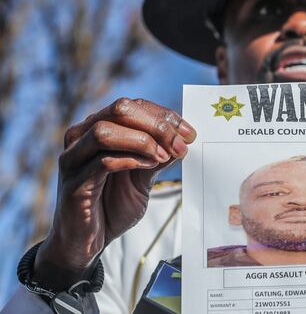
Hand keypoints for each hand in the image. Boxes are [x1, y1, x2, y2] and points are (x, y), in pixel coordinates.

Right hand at [33, 98, 195, 290]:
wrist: (87, 242)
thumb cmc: (112, 205)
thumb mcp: (143, 177)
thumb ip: (158, 156)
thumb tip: (184, 140)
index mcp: (97, 128)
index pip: (132, 106)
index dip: (164, 116)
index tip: (189, 133)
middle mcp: (81, 137)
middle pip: (120, 109)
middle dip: (156, 124)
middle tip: (180, 143)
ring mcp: (73, 158)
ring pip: (105, 131)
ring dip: (143, 141)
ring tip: (164, 156)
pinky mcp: (73, 183)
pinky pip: (102, 162)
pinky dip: (131, 160)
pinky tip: (150, 167)